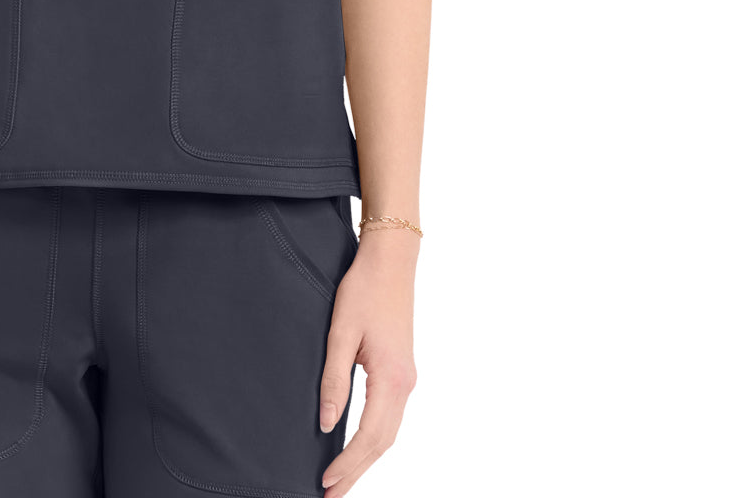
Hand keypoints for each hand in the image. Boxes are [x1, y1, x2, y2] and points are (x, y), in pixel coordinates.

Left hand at [318, 230, 418, 492]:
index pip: (370, 436)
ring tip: (342, 480)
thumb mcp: (340, 332)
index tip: (325, 483)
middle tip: (330, 496)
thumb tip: (327, 424)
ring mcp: (407, 378)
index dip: (348, 464)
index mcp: (392, 378)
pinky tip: (358, 446)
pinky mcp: (402, 370)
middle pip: (383, 443)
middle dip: (357, 472)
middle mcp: (405, 384)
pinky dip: (374, 438)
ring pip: (389, 432)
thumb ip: (334, 379)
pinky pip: (390, 416)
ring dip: (366, 458)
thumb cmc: (363, 289)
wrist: (391, 260)